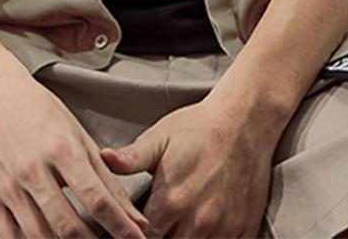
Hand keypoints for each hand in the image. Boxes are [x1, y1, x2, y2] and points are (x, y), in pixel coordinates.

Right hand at [0, 58, 152, 238]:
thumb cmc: (40, 111)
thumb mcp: (79, 135)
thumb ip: (107, 178)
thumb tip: (134, 218)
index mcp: (61, 148)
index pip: (96, 199)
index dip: (120, 227)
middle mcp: (33, 170)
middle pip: (68, 226)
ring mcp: (9, 187)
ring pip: (41, 237)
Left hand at [99, 95, 279, 237]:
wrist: (243, 120)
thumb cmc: (198, 127)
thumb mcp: (159, 138)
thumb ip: (130, 158)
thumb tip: (102, 159)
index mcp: (170, 201)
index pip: (142, 236)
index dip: (136, 231)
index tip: (136, 222)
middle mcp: (196, 221)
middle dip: (161, 235)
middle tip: (159, 220)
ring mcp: (223, 227)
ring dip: (187, 238)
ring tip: (182, 221)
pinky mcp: (245, 228)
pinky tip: (206, 227)